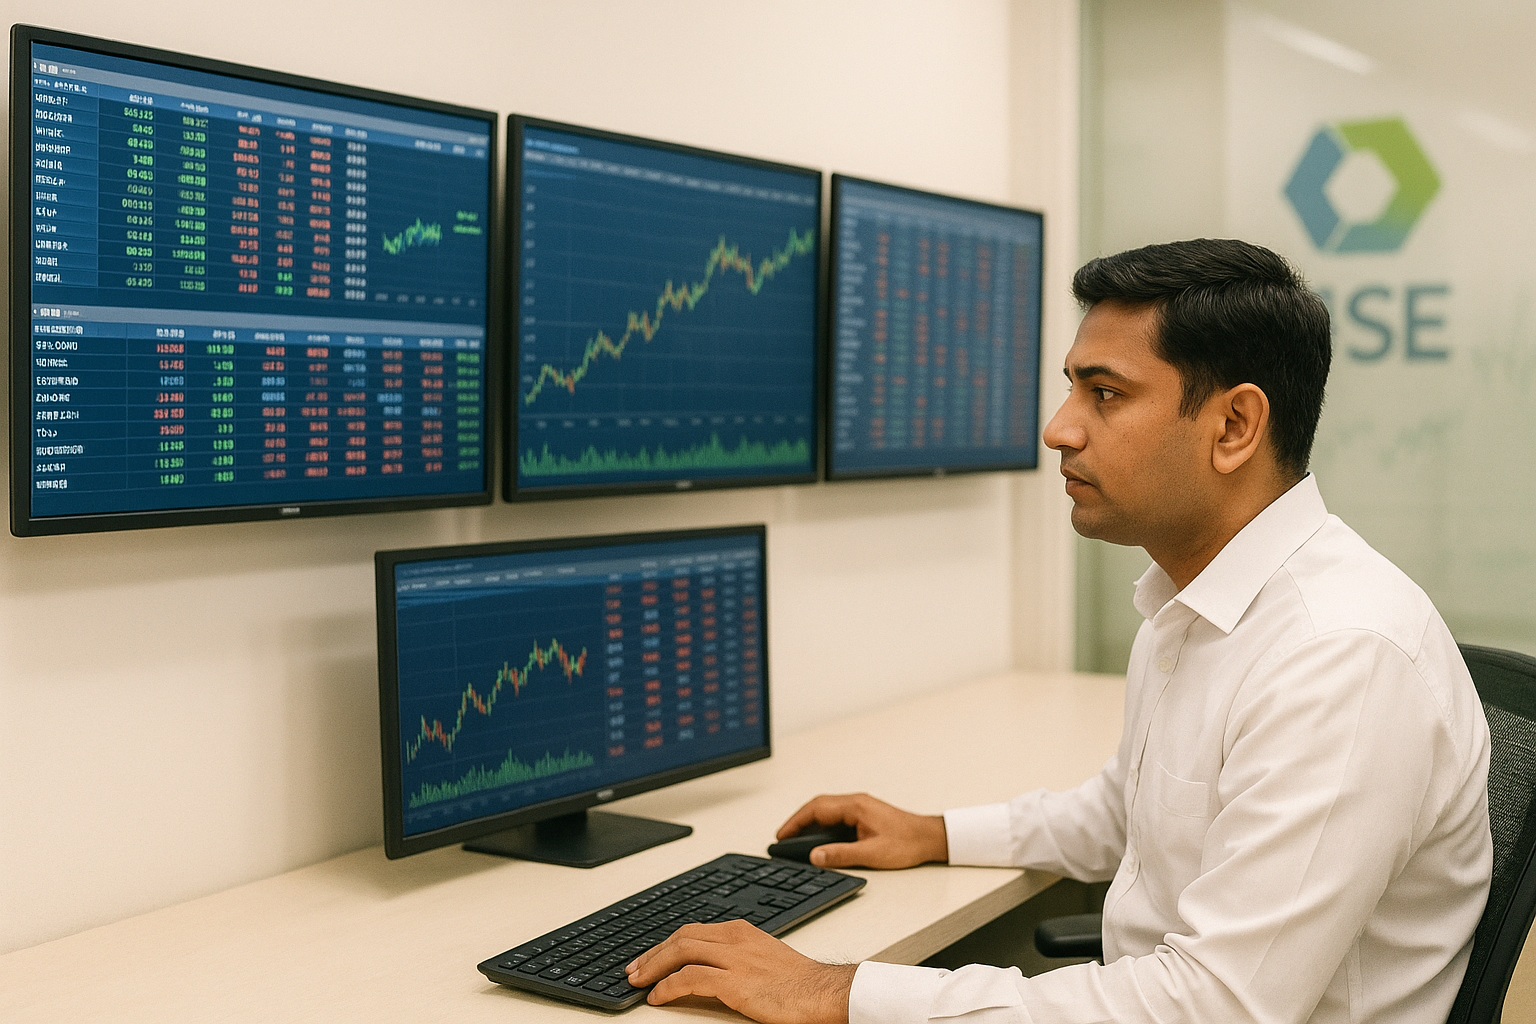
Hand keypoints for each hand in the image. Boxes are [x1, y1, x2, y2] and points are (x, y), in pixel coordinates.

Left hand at [625, 920, 855, 1023]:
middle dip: (652, 953)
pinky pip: (689, 979)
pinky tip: (658, 996)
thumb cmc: (798, 981)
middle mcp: (734, 939)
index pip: (691, 930)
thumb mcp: (763, 956)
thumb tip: (709, 966)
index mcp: (740, 930)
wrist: (822, 992)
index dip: (664, 944)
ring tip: (638, 982)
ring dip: (652, 967)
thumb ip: (736, 955)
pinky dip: (667, 986)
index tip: (648, 958)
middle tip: (634, 969)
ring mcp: (734, 959)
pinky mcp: (734, 982)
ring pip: (680, 952)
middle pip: (680, 937)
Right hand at [777, 793, 947, 868]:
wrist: (930, 838)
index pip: (816, 809)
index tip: (782, 836)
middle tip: (783, 839)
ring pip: (826, 811)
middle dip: (798, 822)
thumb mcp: (871, 854)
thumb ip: (840, 855)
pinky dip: (822, 826)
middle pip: (818, 807)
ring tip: (796, 841)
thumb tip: (815, 857)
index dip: (796, 822)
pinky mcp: (864, 815)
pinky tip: (819, 840)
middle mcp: (856, 802)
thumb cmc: (907, 843)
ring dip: (810, 823)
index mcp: (855, 806)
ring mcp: (860, 807)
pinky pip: (836, 816)